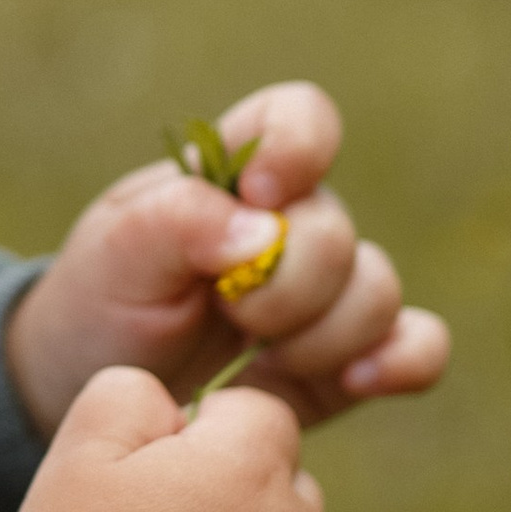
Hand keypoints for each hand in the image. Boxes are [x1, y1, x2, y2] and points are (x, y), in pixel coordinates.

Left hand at [3, 78, 448, 433]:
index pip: (300, 119)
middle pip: (337, 231)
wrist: (94, 392)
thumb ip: (177, 221)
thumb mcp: (112, 252)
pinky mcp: (346, 359)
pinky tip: (354, 383)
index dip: (297, 148)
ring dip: (322, 335)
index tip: (260, 194)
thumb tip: (264, 230)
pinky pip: (416, 346)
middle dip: (286, 285)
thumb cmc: (102, 302)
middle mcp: (294, 225)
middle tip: (229, 316)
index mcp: (236, 176)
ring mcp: (325, 295)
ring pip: (377, 291)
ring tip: (259, 363)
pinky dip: (401, 360)